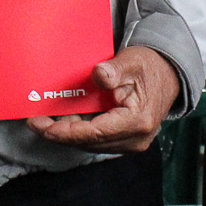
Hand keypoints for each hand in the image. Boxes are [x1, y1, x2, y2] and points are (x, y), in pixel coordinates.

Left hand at [25, 47, 180, 153]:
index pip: (93, 133)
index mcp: (137, 122)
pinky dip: (79, 131)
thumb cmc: (150, 67)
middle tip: (36, 121)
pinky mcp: (126, 141)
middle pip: (88, 142)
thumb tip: (98, 75)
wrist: (170, 75)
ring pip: (90, 144)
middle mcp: (135, 139)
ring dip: (68, 132)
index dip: (64, 131)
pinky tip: (65, 119)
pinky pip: (96, 140)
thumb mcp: (131, 61)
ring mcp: (131, 142)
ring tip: (47, 119)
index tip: (41, 125)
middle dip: (60, 133)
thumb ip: (113, 70)